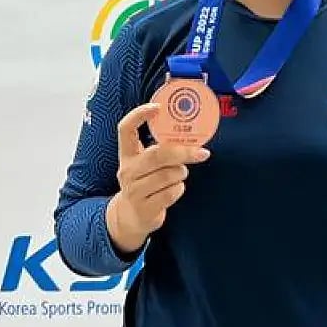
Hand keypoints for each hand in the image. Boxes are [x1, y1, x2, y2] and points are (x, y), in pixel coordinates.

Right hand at [105, 103, 210, 253]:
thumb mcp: (145, 165)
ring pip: (168, 175)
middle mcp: (127, 171)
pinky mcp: (144, 208)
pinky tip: (174, 189)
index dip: (139, 115)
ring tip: (179, 174)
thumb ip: (161, 150)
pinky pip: (172, 193)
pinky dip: (179, 189)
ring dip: (181, 173)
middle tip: (201, 153)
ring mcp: (134, 190)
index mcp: (127, 155)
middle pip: (156, 154)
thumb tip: (191, 137)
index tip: (158, 107)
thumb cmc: (145, 183)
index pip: (125, 129)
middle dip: (182, 152)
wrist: (130, 218)